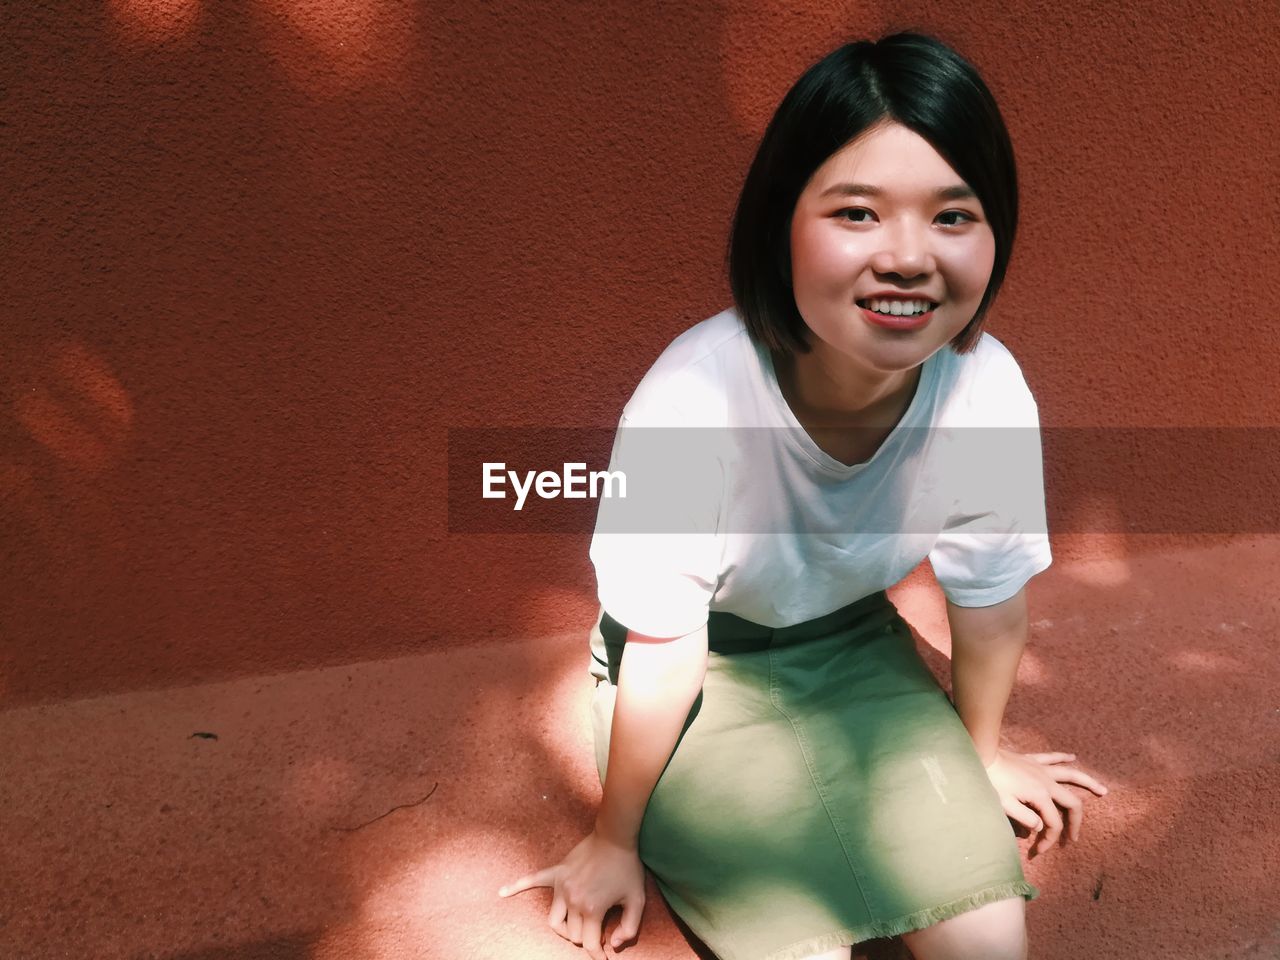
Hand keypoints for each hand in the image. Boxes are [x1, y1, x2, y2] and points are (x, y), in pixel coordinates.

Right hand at [499, 829, 645, 958]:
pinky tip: (502, 892)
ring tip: (575, 925)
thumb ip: (629, 928)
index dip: (597, 954)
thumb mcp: (637, 901)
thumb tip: (612, 945)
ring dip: (564, 928)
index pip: (588, 944)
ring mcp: (562, 886)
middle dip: (584, 936)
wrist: (615, 837)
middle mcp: (573, 900)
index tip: (603, 958)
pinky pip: (532, 880)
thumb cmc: (627, 868)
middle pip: (572, 934)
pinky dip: (516, 887)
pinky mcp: (556, 873)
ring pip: (554, 921)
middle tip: (597, 929)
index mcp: (592, 908)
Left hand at [984, 748, 1108, 858]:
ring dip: (1088, 783)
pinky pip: (1053, 758)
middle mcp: (1047, 782)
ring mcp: (1041, 769)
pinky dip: (1064, 757)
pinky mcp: (1032, 760)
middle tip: (1075, 836)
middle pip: (1071, 803)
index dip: (1049, 839)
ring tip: (1103, 790)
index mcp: (1041, 796)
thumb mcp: (1005, 806)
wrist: (982, 757)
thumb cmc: (991, 783)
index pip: (1053, 823)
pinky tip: (1073, 757)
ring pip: (1071, 775)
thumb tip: (1041, 827)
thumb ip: (1026, 819)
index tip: (1039, 851)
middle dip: (1076, 822)